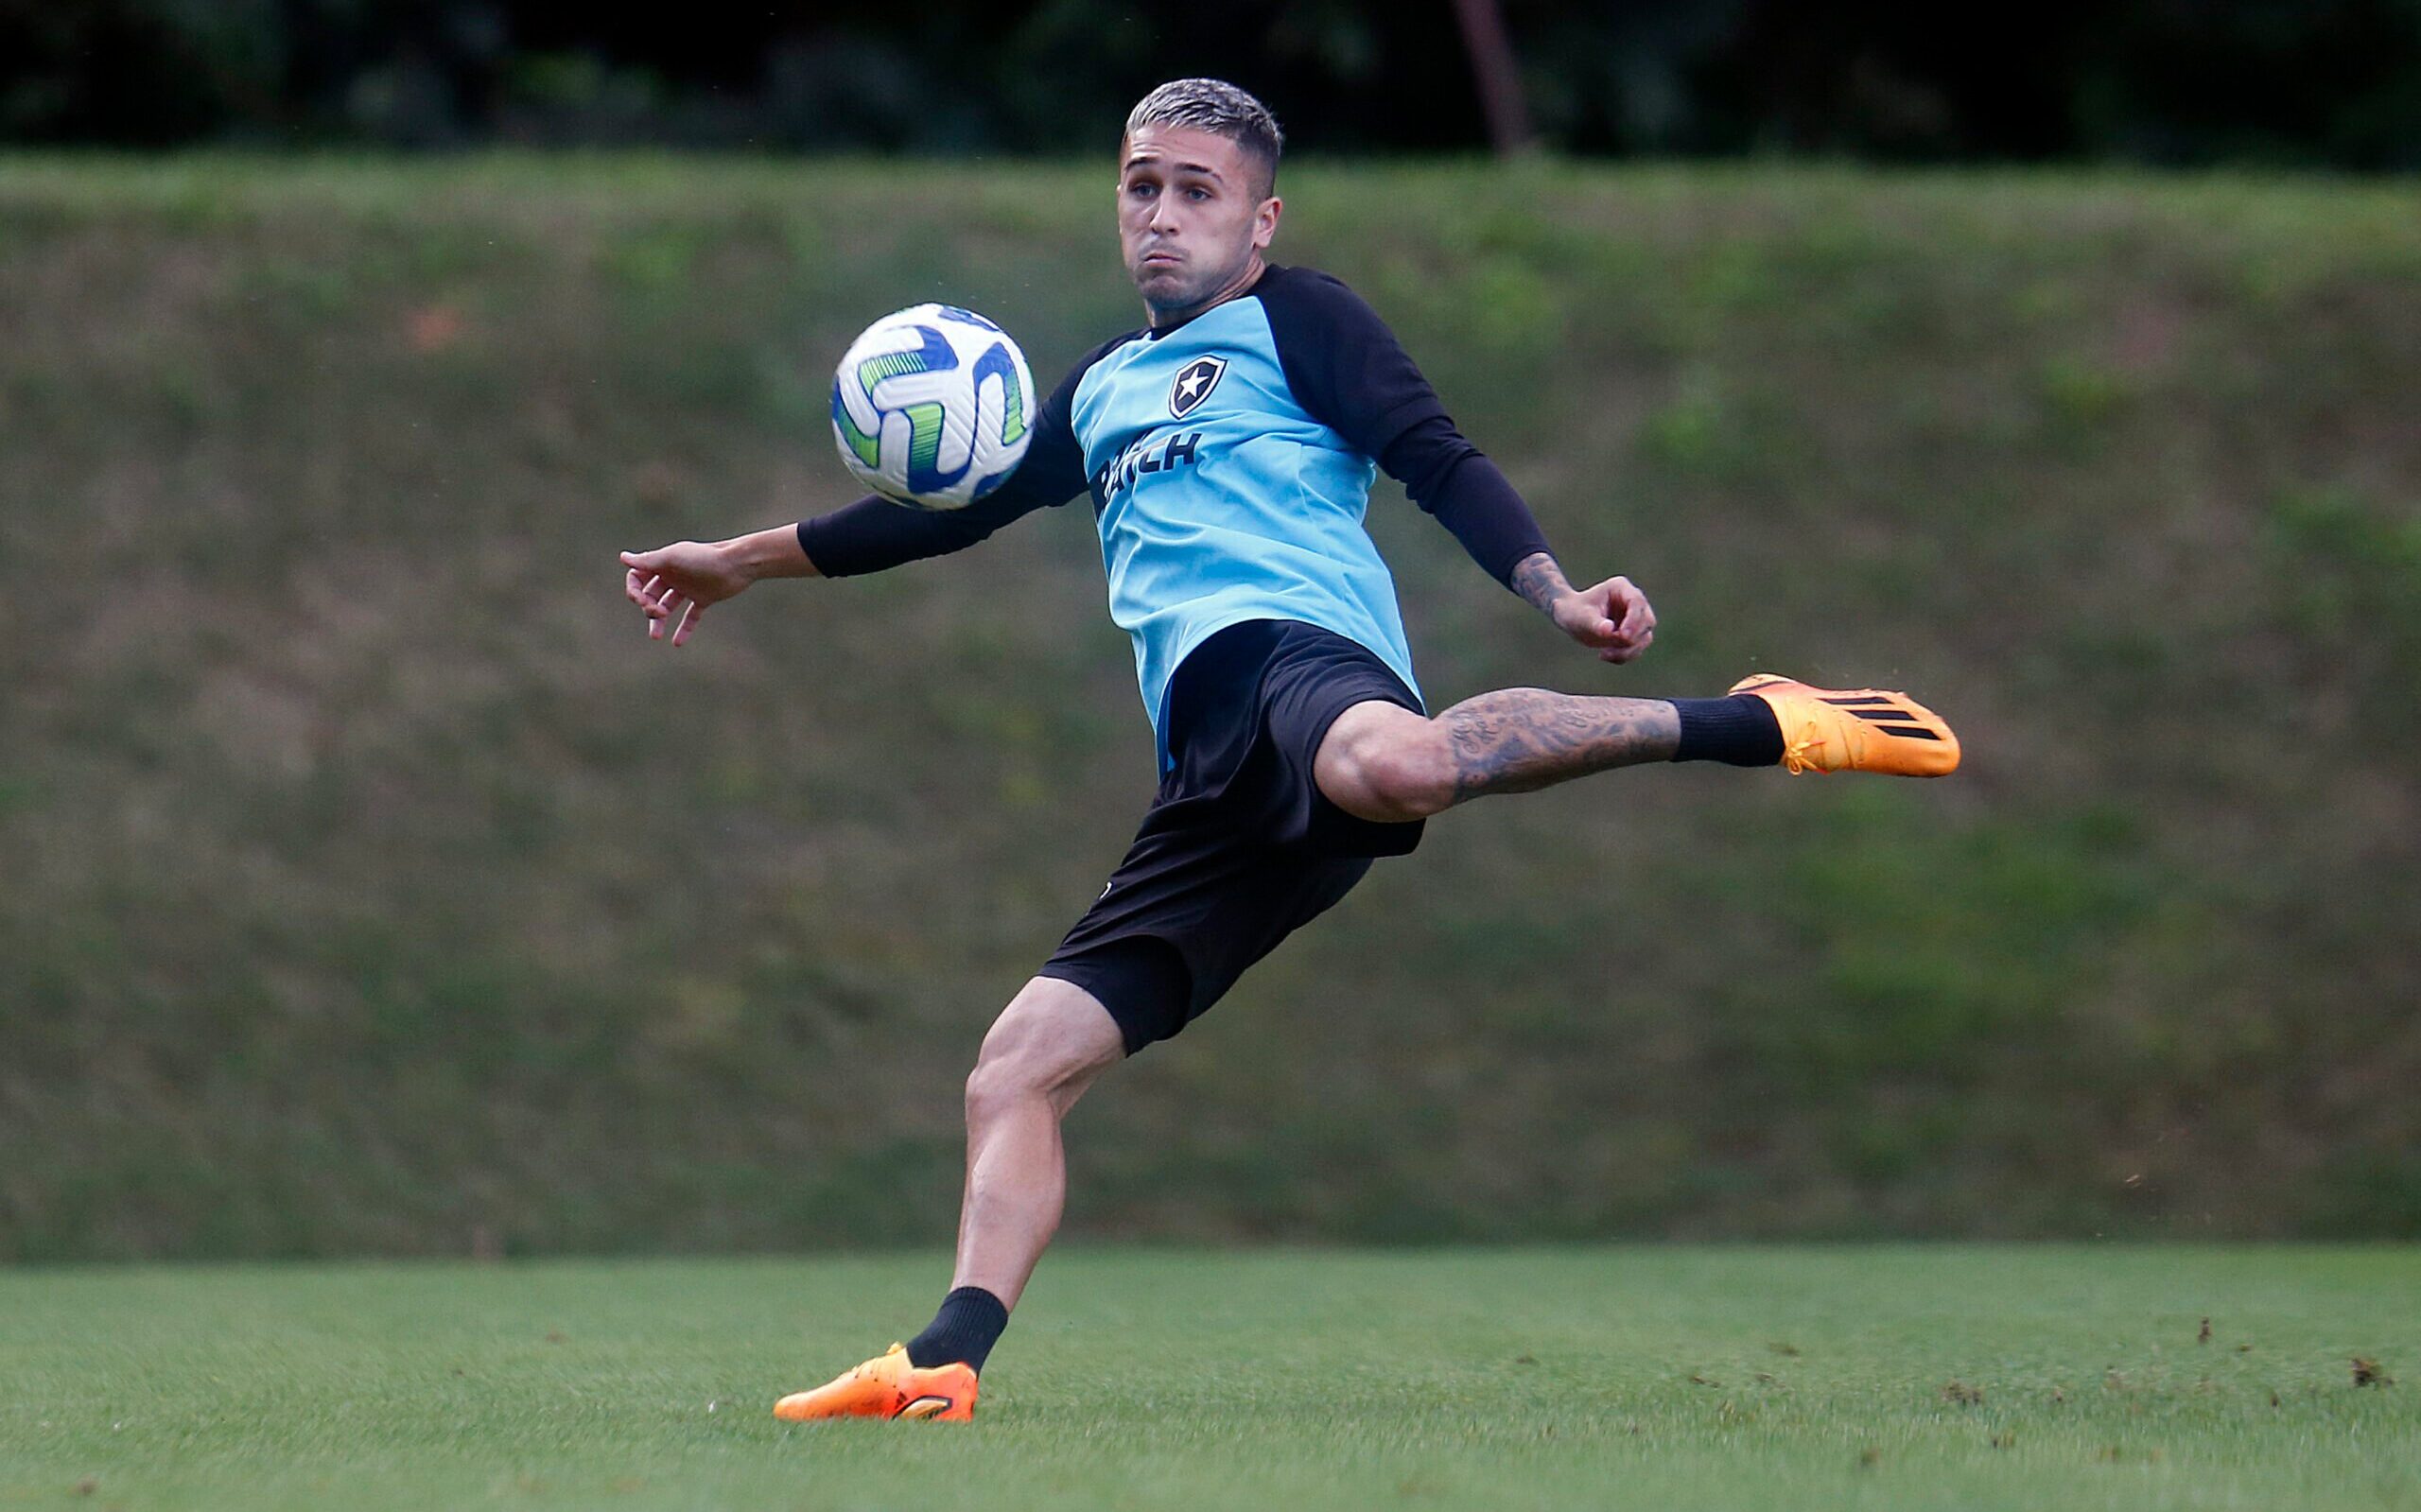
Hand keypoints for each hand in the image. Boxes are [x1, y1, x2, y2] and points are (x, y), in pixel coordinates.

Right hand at [620, 540, 749, 646]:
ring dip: (659, 621)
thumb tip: (623, 558)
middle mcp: (674, 575)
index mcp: (663, 563)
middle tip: (657, 613)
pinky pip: (690, 616)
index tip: (640, 601)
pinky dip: (684, 629)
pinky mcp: (704, 598)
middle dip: (649, 606)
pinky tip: (677, 643)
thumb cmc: (703, 558)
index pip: (638, 577)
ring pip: (667, 606)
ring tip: (656, 637)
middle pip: (651, 594)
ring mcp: (688, 587)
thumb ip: (648, 561)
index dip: (634, 590)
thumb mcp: (672, 559)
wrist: (736, 565)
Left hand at [1552, 574, 1656, 663]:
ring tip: (1605, 654)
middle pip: (1647, 621)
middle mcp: (1633, 601)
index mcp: (1621, 588)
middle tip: (1612, 647)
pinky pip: (1637, 648)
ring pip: (1645, 637)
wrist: (1571, 619)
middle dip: (1633, 637)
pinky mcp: (1633, 634)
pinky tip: (1605, 655)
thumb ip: (1595, 623)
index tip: (1622, 636)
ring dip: (1628, 650)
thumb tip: (1609, 630)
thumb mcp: (1580, 617)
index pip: (1637, 602)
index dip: (1634, 620)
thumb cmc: (1574, 612)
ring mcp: (1635, 618)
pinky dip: (1624, 656)